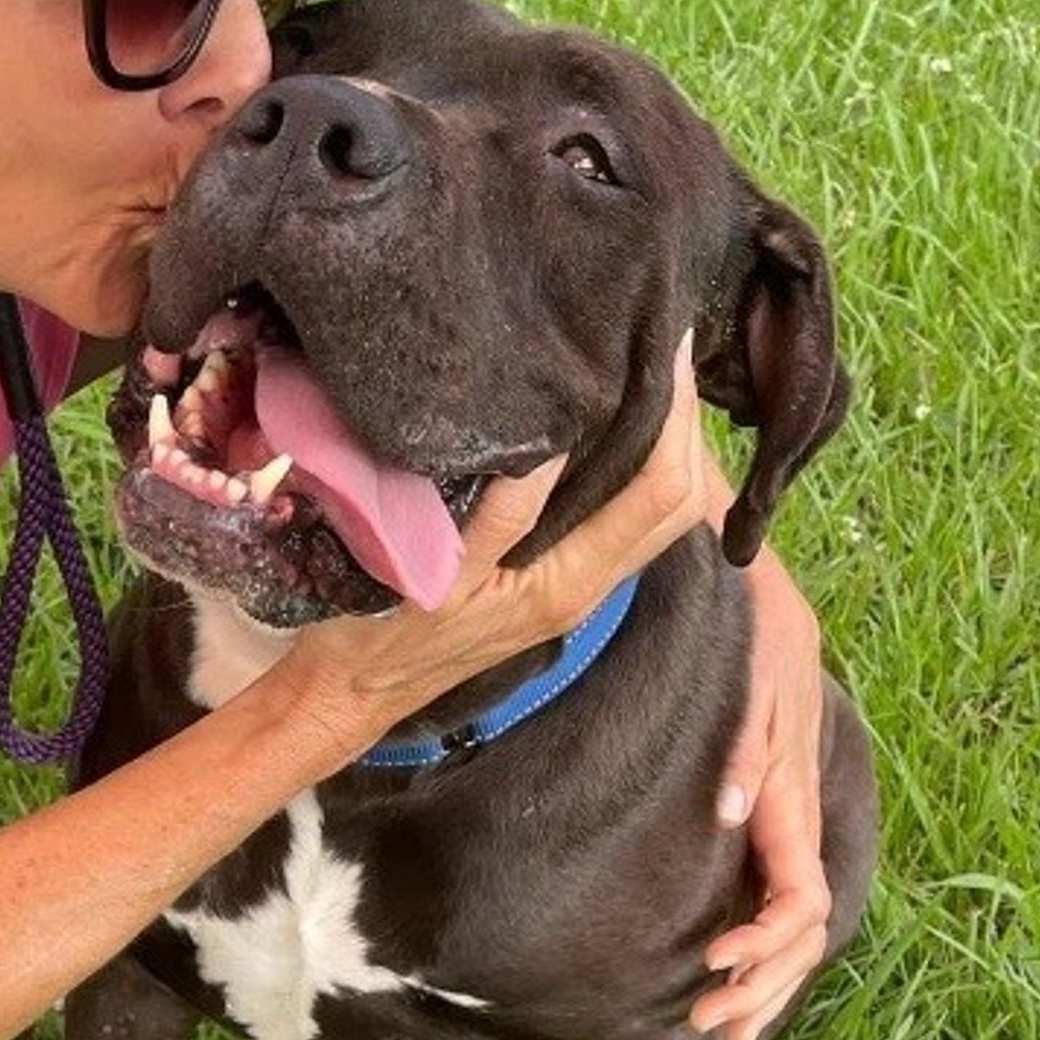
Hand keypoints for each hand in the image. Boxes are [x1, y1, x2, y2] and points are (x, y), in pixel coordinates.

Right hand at [292, 335, 707, 742]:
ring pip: (656, 513)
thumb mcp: (435, 573)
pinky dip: (633, 470)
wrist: (352, 690)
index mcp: (569, 584)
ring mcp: (572, 586)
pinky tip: (605, 431)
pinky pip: (618, 518)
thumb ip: (500, 517)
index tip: (667, 349)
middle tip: (666, 350)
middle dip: (687, 425)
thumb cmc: (380, 636)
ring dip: (667, 446)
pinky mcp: (550, 579)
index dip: (678, 420)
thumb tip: (555, 444)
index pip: (661, 494)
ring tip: (645, 378)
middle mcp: (586, 587)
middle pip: (680, 502)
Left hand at [688, 545, 830, 1039]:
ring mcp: (780, 830)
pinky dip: (756, 951)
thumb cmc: (758, 644)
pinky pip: (771, 904)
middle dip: (761, 988)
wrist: (764, 608)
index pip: (800, 903)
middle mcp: (792, 828)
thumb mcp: (754, 686)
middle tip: (707, 1026)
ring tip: (715, 1027)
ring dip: (761, 983)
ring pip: (790, 930)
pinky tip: (728, 980)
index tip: (716, 965)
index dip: (765, 945)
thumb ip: (744, 753)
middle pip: (798, 935)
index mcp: (791, 807)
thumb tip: (731, 811)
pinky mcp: (761, 822)